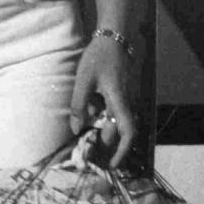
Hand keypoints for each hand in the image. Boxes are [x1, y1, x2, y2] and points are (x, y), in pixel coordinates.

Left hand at [69, 35, 135, 167]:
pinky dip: (102, 122)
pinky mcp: (120, 95)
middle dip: (106, 148)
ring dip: (103, 135)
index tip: (113, 165)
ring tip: (86, 145)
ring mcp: (124, 100)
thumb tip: (75, 129)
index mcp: (119, 101)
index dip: (122, 151)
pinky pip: (113, 114)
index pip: (127, 132)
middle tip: (89, 159)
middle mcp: (125, 103)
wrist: (113, 38)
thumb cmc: (98, 57)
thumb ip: (78, 105)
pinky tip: (89, 121)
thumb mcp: (83, 80)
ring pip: (115, 124)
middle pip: (118, 132)